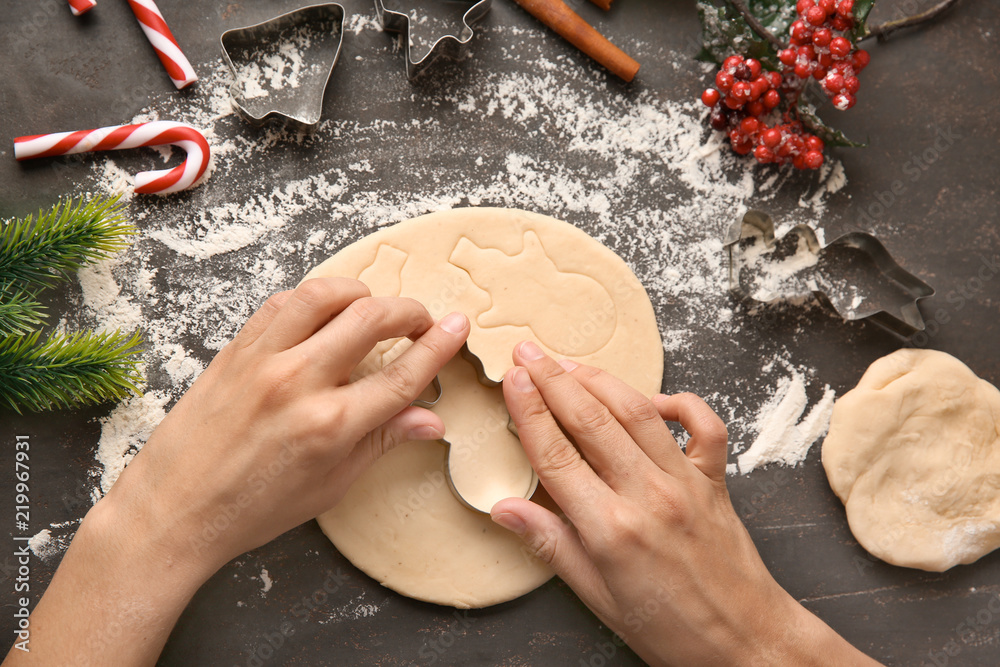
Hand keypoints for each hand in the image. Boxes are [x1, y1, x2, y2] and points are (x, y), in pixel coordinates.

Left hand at [109, 277, 470, 572]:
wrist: (174, 509)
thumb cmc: (251, 508)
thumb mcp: (329, 485)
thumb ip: (381, 442)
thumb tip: (430, 421)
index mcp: (329, 426)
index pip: (402, 376)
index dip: (438, 347)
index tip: (457, 328)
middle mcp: (298, 384)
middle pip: (371, 320)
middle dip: (409, 312)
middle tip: (422, 321)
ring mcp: (263, 361)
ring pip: (325, 295)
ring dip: (361, 292)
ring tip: (374, 307)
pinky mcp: (236, 350)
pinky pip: (281, 303)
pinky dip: (312, 297)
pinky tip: (324, 311)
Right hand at [492, 341, 879, 666]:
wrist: (745, 643)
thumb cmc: (671, 630)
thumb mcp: (597, 598)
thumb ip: (551, 546)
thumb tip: (505, 510)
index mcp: (610, 529)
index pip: (556, 454)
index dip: (529, 410)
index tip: (511, 379)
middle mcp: (648, 496)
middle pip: (591, 421)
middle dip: (554, 380)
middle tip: (528, 351)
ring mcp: (685, 484)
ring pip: (637, 413)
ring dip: (600, 381)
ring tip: (569, 363)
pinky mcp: (715, 482)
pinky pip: (702, 427)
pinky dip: (678, 403)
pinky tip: (651, 400)